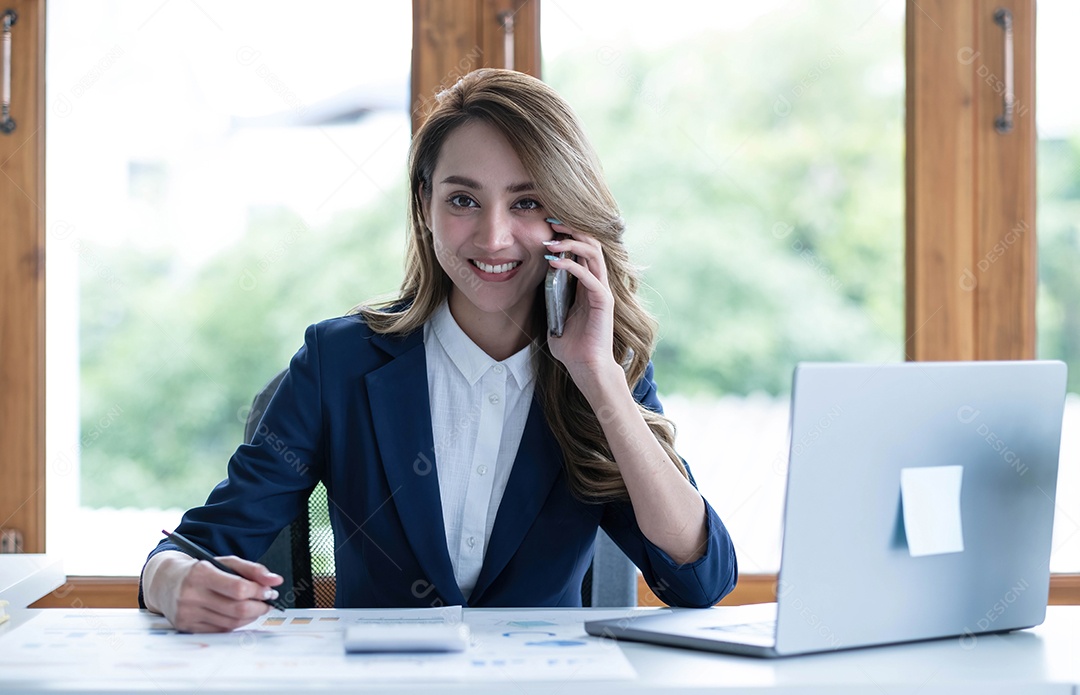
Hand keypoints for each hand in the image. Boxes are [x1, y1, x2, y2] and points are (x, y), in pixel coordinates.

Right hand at [142, 550, 282, 632]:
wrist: (165, 581)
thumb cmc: (199, 570)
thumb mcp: (225, 562)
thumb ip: (252, 569)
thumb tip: (276, 581)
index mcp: (200, 573)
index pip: (238, 589)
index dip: (259, 591)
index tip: (270, 591)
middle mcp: (190, 595)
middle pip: (237, 609)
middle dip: (259, 607)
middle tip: (268, 602)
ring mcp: (187, 614)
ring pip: (231, 623)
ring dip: (250, 617)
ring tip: (256, 608)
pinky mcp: (186, 627)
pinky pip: (220, 630)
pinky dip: (236, 624)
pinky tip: (240, 616)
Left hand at [543, 220, 619, 388]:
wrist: (586, 367)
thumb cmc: (572, 346)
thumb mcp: (555, 317)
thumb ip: (550, 300)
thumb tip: (534, 285)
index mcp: (587, 285)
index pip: (582, 250)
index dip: (568, 235)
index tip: (549, 225)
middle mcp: (598, 284)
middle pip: (591, 245)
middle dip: (572, 230)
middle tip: (551, 222)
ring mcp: (602, 291)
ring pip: (593, 255)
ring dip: (572, 244)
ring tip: (552, 240)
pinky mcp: (604, 302)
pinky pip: (590, 277)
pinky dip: (572, 265)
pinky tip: (554, 262)